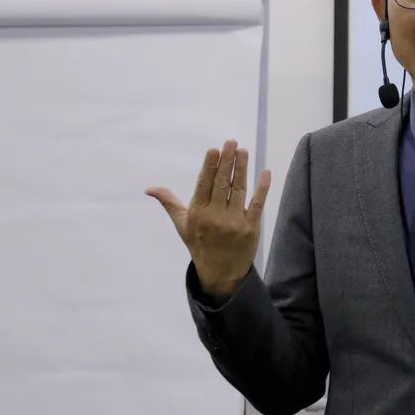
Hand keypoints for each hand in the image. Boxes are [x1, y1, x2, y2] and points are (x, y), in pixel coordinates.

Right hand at [146, 139, 271, 299]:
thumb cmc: (199, 244)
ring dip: (242, 169)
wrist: (221, 272)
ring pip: (239, 190)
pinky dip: (262, 188)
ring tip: (243, 151)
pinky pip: (257, 204)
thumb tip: (149, 189)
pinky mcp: (251, 228)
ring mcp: (234, 223)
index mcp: (198, 214)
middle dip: (227, 162)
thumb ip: (169, 203)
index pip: (204, 185)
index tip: (214, 149)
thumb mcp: (182, 224)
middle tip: (231, 142)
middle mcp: (215, 217)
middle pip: (222, 184)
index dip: (210, 166)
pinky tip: (265, 172)